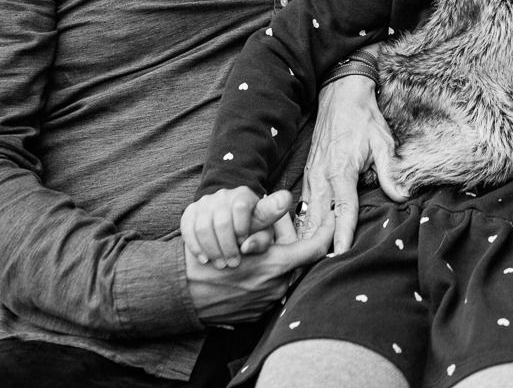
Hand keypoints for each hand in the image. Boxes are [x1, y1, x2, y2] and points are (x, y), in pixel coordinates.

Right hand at [181, 187, 295, 268]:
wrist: (222, 226)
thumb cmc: (250, 231)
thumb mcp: (262, 233)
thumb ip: (263, 237)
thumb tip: (248, 245)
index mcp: (245, 196)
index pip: (241, 206)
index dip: (242, 227)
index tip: (244, 243)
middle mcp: (224, 195)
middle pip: (222, 221)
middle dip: (228, 246)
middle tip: (233, 263)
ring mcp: (204, 203)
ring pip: (203, 227)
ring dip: (212, 249)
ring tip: (221, 264)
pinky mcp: (189, 213)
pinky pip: (188, 230)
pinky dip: (196, 247)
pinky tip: (204, 259)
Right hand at [185, 206, 331, 324]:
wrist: (179, 295)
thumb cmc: (208, 259)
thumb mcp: (236, 232)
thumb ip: (265, 216)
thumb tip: (286, 198)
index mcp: (277, 265)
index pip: (316, 248)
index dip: (328, 231)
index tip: (333, 219)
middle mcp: (276, 287)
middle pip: (296, 260)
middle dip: (290, 242)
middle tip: (276, 228)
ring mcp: (265, 303)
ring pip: (282, 275)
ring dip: (276, 260)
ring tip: (256, 248)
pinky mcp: (254, 314)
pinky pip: (267, 290)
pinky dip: (263, 277)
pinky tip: (247, 268)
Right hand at [303, 74, 406, 254]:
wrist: (340, 94)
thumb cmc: (363, 118)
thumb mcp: (382, 141)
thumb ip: (390, 171)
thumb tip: (402, 196)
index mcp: (340, 170)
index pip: (342, 210)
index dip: (342, 234)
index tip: (340, 255)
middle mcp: (321, 176)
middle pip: (318, 219)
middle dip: (319, 245)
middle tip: (321, 270)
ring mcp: (312, 175)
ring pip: (306, 214)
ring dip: (308, 238)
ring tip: (307, 264)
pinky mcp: (309, 173)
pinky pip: (304, 205)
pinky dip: (303, 224)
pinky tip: (303, 240)